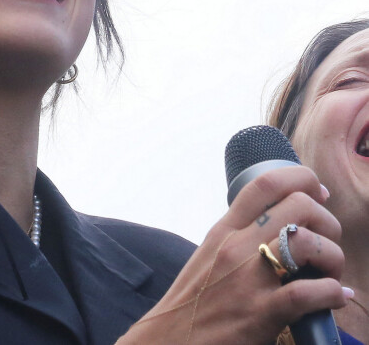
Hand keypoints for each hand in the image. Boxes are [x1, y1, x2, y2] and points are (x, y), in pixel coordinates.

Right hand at [117, 166, 348, 344]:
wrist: (171, 339)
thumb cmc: (194, 298)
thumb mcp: (210, 253)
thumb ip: (238, 236)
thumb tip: (278, 225)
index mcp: (224, 229)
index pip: (264, 184)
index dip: (300, 177)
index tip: (316, 190)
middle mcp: (236, 246)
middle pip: (298, 205)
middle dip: (326, 219)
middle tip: (326, 240)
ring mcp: (249, 279)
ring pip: (309, 244)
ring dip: (333, 257)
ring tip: (329, 272)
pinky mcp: (260, 314)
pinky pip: (309, 293)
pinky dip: (333, 293)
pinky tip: (336, 298)